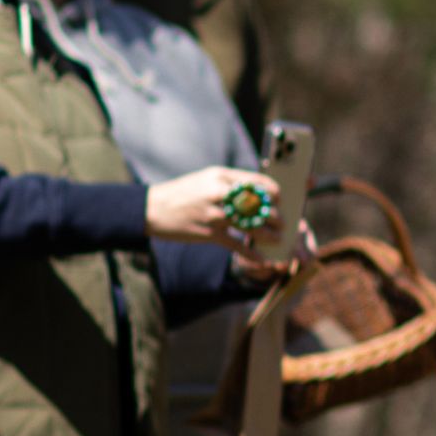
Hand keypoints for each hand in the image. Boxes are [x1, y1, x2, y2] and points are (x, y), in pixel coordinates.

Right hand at [146, 164, 274, 248]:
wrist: (152, 209)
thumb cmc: (183, 193)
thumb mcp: (206, 178)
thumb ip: (230, 183)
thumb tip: (256, 192)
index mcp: (221, 176)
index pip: (258, 182)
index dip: (274, 193)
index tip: (279, 200)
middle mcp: (219, 193)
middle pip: (258, 205)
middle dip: (275, 216)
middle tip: (282, 223)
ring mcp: (214, 214)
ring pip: (252, 225)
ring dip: (269, 234)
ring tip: (278, 238)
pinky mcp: (209, 234)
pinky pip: (236, 245)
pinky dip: (251, 253)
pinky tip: (261, 258)